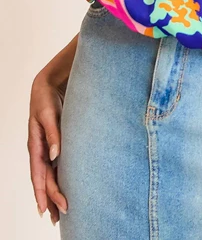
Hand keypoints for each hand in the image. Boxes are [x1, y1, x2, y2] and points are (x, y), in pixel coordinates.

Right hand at [27, 71, 68, 225]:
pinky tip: (64, 188)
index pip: (38, 175)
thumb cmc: (46, 99)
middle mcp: (40, 151)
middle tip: (60, 217)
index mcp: (35, 146)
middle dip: (51, 199)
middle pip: (45, 180)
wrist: (49, 86)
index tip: (47, 209)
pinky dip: (59, 179)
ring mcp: (47, 149)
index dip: (42, 193)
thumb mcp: (48, 114)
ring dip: (54, 193)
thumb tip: (55, 156)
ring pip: (50, 176)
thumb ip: (52, 134)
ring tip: (60, 213)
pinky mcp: (55, 144)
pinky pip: (56, 167)